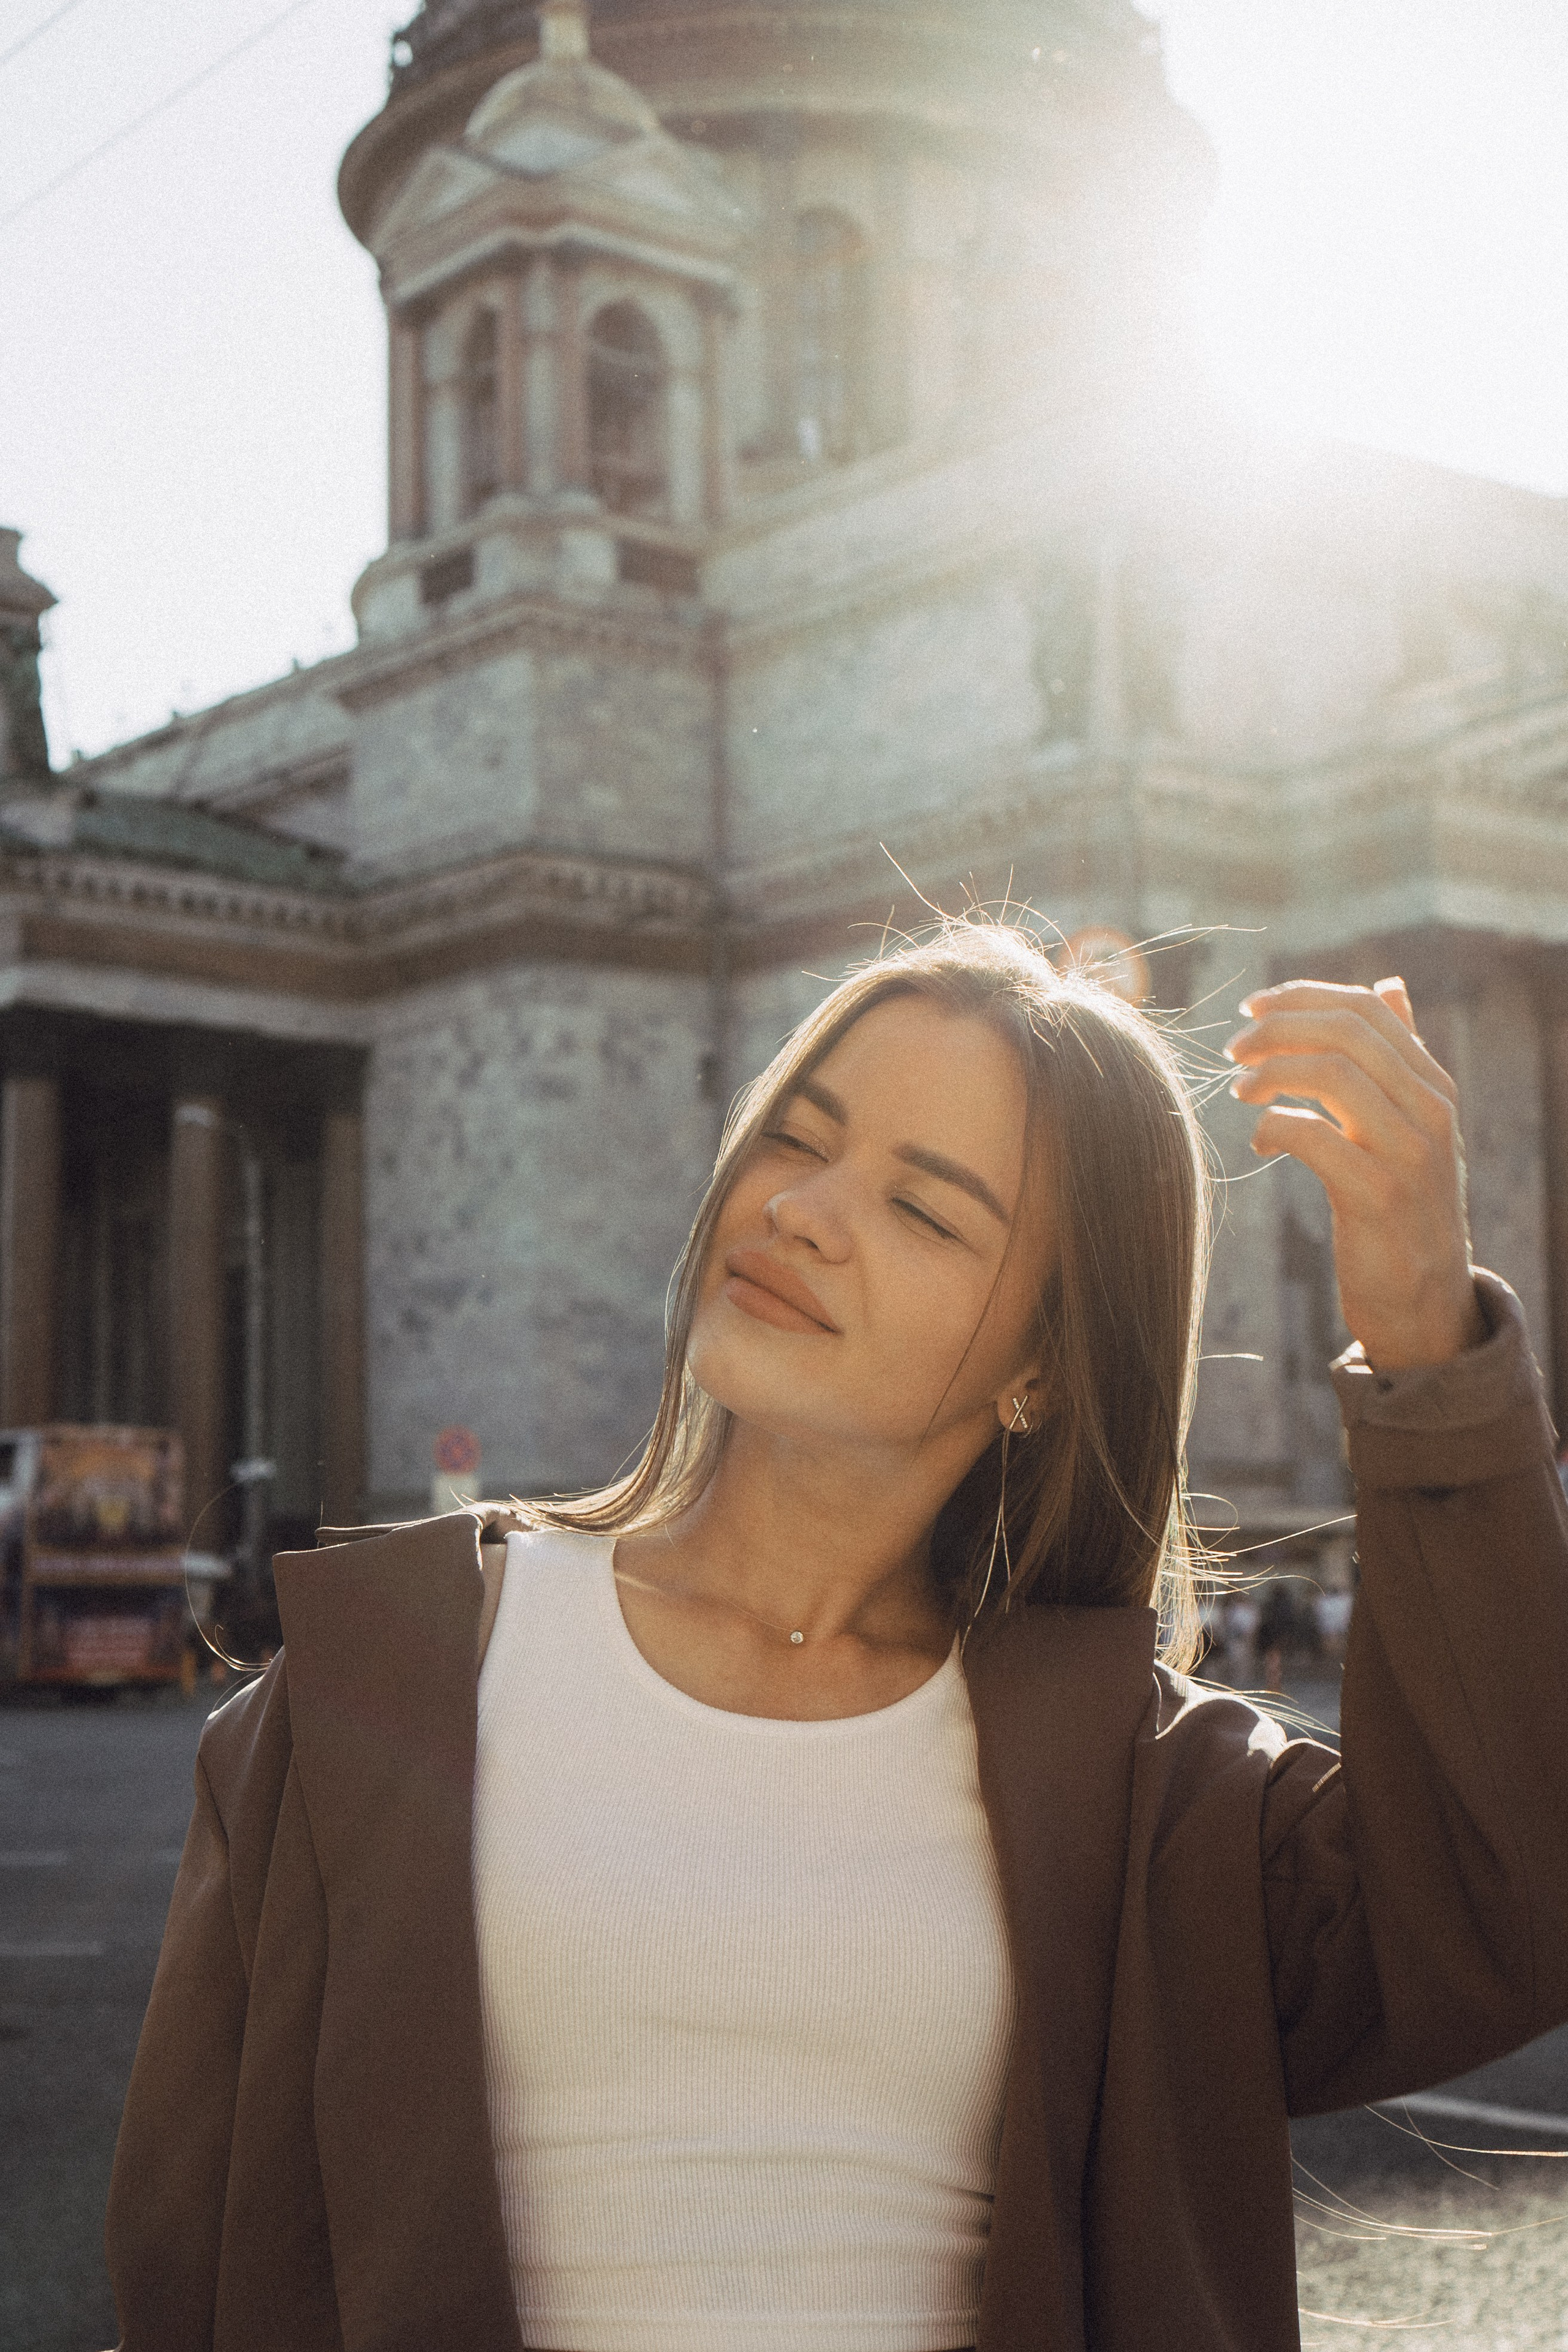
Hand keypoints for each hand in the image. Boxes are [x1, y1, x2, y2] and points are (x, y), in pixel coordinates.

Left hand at [1224, 977, 1484, 1369]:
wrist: (1424, 1301)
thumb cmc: (1404, 1205)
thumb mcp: (1412, 1125)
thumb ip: (1400, 1059)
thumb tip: (1388, 987)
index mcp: (1433, 1086)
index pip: (1368, 1010)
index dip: (1302, 998)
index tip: (1252, 1009)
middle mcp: (1431, 1111)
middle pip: (1348, 1032)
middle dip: (1278, 1029)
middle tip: (1235, 1050)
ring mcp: (1409, 1154)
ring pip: (1334, 1075)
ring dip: (1272, 1073)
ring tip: (1240, 1091)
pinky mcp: (1379, 1197)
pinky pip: (1317, 1137)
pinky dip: (1276, 1127)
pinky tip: (1260, 1141)